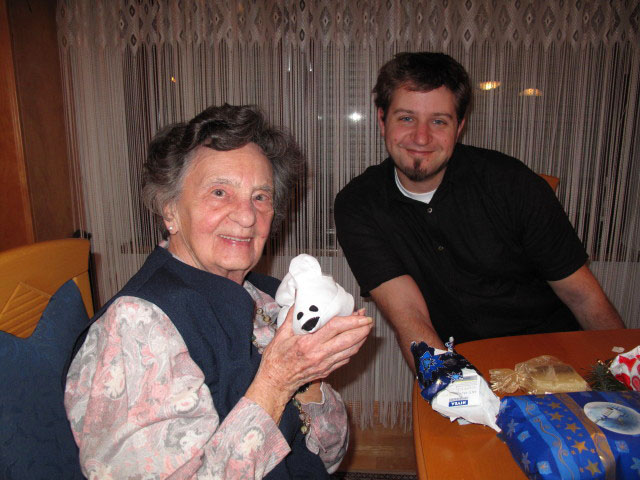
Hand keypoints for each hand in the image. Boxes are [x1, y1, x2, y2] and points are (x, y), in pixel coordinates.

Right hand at [245, 307, 371, 420]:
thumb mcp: (281, 333)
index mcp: (308, 342)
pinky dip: (353, 350)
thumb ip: (293, 314)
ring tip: (365, 329)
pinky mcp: (327, 371)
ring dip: (361, 339)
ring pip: (350, 351)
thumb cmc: (276, 358)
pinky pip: (345, 360)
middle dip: (363, 329)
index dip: (352, 320)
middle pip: (349, 340)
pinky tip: (355, 343)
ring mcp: (325, 364)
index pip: (336, 328)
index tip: (361, 314)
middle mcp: (319, 354)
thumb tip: (299, 297)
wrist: (275, 382)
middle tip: (369, 320)